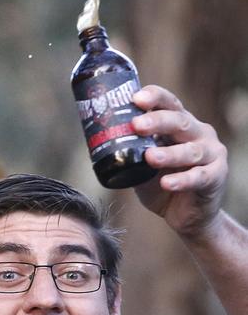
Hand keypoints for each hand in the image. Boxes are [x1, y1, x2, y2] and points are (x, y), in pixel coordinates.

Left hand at [131, 85, 227, 237]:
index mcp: (181, 125)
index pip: (169, 104)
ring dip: (169, 153)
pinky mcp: (216, 176)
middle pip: (179, 122)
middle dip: (157, 121)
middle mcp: (199, 133)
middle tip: (136, 125)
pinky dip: (181, 180)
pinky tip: (167, 183)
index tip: (135, 98)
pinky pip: (199, 177)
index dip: (154, 97)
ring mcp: (211, 153)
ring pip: (190, 150)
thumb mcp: (143, 167)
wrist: (188, 216)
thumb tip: (98, 142)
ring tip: (149, 157)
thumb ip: (130, 153)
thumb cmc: (163, 185)